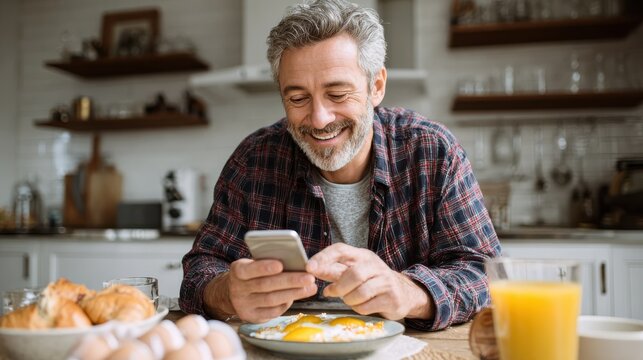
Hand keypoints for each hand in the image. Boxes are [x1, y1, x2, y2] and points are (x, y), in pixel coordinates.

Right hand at [208, 258, 317, 322]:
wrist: (233, 294)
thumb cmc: (251, 274)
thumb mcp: (252, 264)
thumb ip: (267, 262)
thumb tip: (293, 262)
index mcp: (237, 271)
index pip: (249, 270)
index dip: (264, 267)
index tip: (280, 265)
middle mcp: (238, 290)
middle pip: (265, 285)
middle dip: (289, 281)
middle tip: (309, 278)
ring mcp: (244, 305)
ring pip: (271, 300)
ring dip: (293, 293)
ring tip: (310, 288)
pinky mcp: (252, 317)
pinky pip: (272, 311)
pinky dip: (287, 303)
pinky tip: (298, 296)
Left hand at [306, 243, 431, 319]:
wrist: (404, 293)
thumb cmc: (373, 281)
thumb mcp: (354, 271)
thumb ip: (334, 271)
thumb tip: (312, 270)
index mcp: (362, 256)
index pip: (341, 249)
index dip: (324, 257)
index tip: (310, 267)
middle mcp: (375, 265)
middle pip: (353, 274)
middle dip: (339, 287)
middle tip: (331, 292)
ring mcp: (386, 281)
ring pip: (360, 293)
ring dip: (348, 300)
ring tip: (349, 299)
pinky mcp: (391, 298)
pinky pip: (367, 306)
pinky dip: (359, 308)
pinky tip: (362, 305)